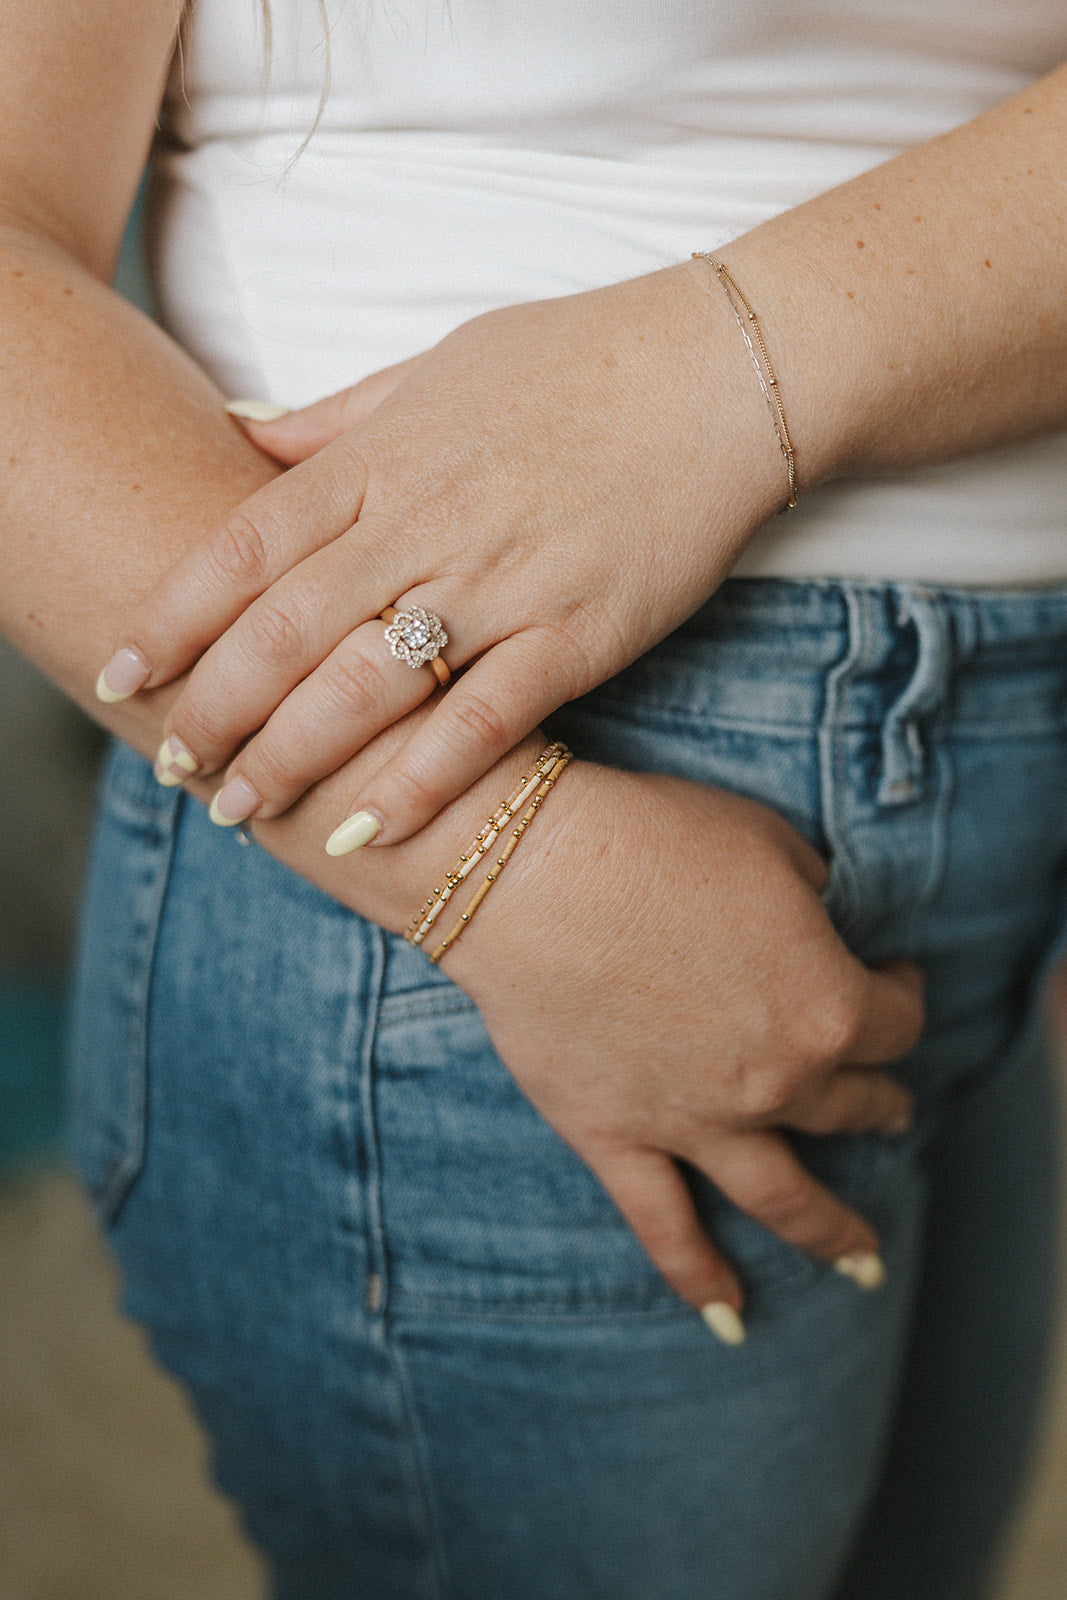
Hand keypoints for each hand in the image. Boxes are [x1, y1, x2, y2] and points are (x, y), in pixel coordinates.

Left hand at [96, 261, 788, 841]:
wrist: (724, 370)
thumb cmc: (581, 361)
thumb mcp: (440, 364)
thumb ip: (339, 417)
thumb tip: (244, 433)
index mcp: (383, 458)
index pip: (245, 546)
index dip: (173, 617)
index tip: (122, 672)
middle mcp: (426, 522)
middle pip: (287, 630)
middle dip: (217, 707)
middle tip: (174, 766)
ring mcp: (504, 581)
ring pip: (369, 684)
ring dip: (294, 755)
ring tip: (242, 810)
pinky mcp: (580, 632)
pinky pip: (486, 718)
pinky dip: (423, 778)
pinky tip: (368, 829)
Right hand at [437, 762, 923, 1339]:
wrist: (530, 869)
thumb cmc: (653, 839)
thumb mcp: (768, 843)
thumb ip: (814, 896)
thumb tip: (820, 915)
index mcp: (827, 1006)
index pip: (896, 1020)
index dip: (904, 994)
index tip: (894, 975)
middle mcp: (774, 1081)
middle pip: (850, 1105)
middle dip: (878, 1101)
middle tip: (887, 1104)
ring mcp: (694, 1122)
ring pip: (782, 1196)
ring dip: (832, 1229)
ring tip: (862, 1259)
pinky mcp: (615, 1137)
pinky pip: (665, 1228)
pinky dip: (699, 1279)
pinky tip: (729, 1320)